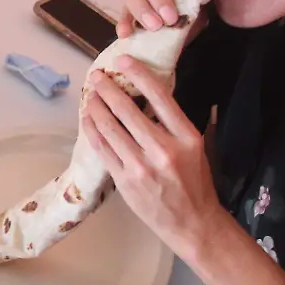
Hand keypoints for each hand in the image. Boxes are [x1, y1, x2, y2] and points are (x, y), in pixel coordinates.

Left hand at [81, 55, 228, 260]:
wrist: (193, 224)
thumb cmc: (196, 183)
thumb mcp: (197, 148)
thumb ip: (176, 123)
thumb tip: (154, 93)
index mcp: (186, 137)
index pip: (160, 97)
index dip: (138, 75)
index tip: (122, 60)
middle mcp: (163, 150)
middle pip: (127, 110)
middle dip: (107, 88)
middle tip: (97, 75)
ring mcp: (141, 167)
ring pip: (109, 128)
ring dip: (95, 107)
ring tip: (89, 94)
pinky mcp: (124, 181)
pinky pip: (102, 149)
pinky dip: (91, 130)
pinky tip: (87, 118)